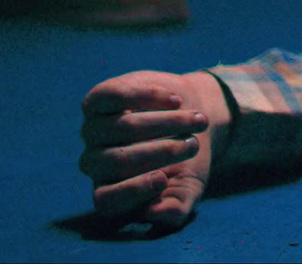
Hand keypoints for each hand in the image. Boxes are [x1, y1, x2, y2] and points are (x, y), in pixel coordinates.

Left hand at [79, 70, 231, 227]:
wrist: (195, 113)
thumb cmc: (188, 157)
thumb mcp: (189, 187)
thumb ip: (176, 208)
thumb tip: (154, 213)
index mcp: (112, 190)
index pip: (106, 199)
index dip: (131, 191)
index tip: (163, 179)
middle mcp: (96, 162)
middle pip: (114, 161)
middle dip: (160, 153)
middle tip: (193, 146)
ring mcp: (94, 129)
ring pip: (119, 127)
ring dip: (165, 123)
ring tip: (197, 120)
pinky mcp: (100, 99)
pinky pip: (113, 97)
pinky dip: (147, 97)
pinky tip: (174, 100)